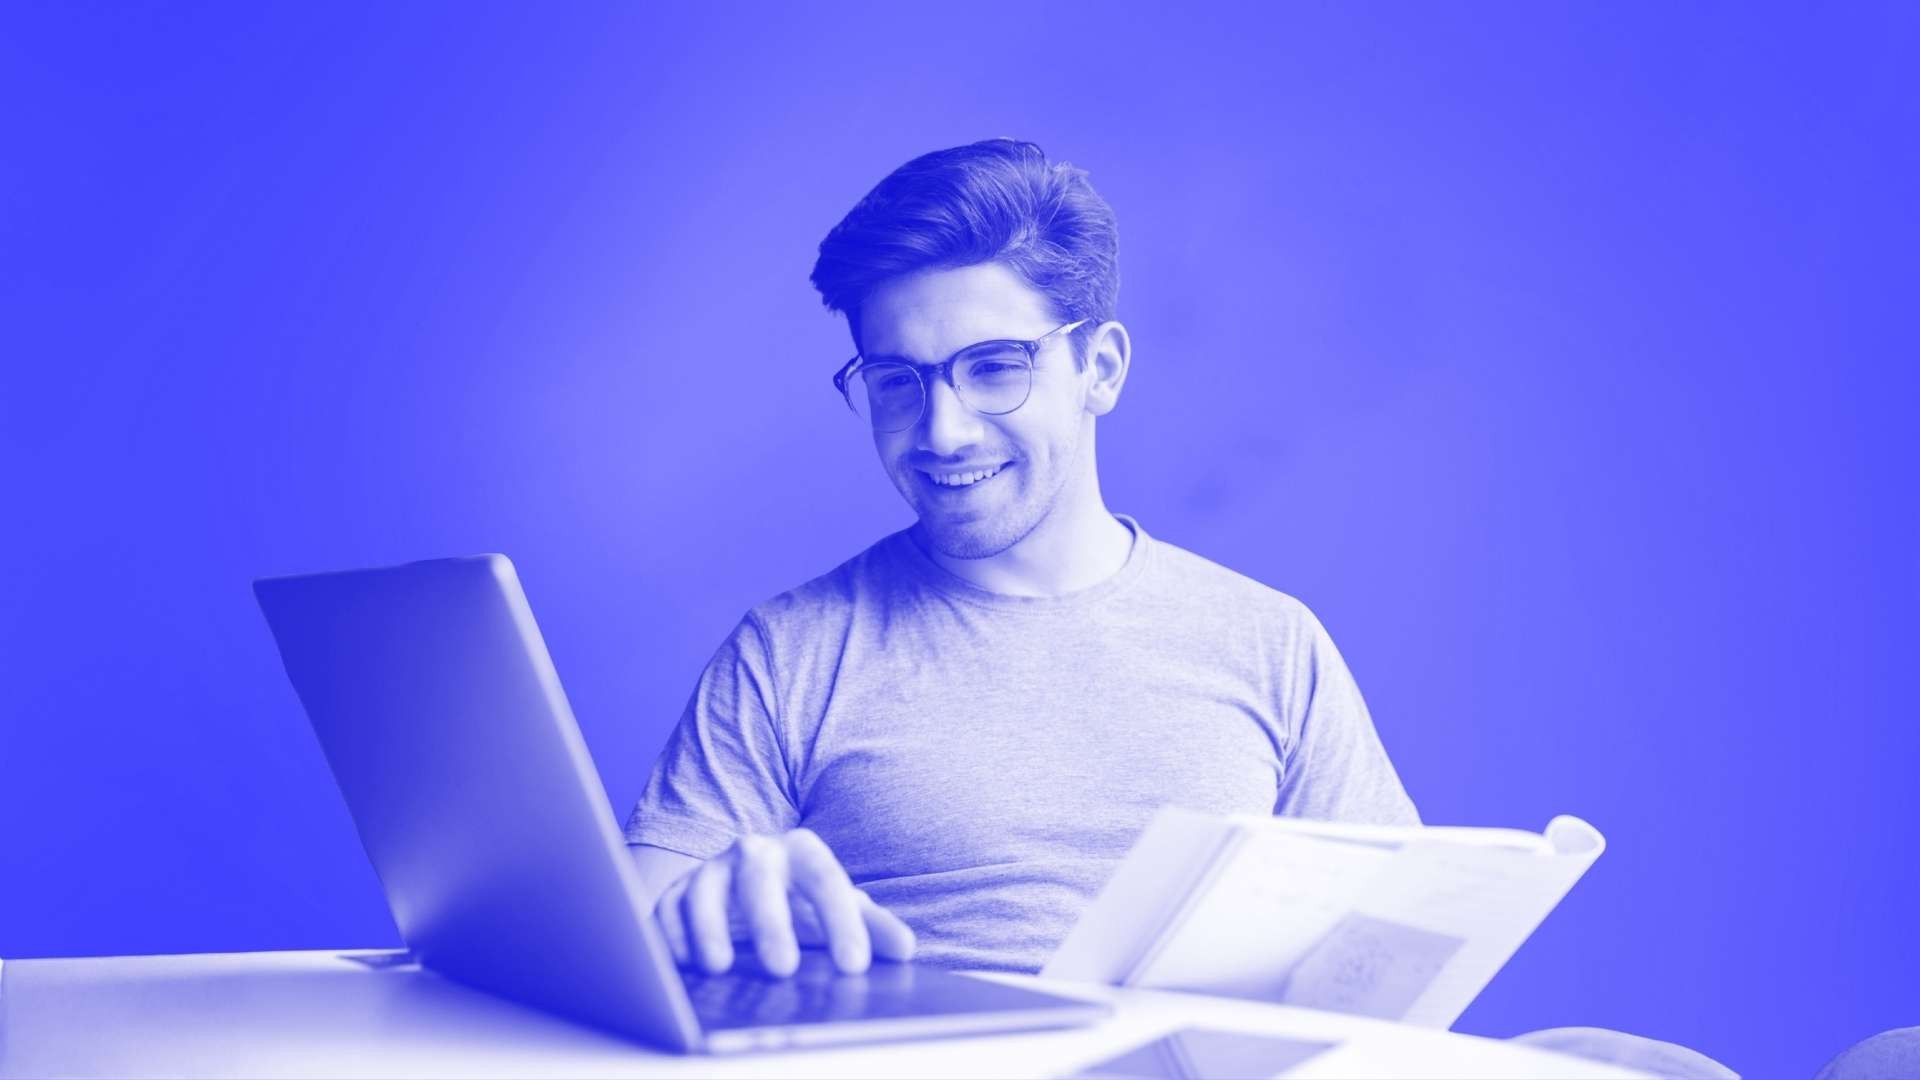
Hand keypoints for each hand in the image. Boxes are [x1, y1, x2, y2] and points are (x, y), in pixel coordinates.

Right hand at [653, 828, 915, 976]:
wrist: (750, 882)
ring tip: (719, 968)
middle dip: (771, 924)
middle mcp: (754, 853)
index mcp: (802, 851)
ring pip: (704, 891)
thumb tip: (905, 948)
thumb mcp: (841, 908)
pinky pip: (665, 910)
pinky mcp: (674, 893)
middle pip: (760, 881)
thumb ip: (874, 926)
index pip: (826, 881)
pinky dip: (669, 936)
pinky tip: (681, 964)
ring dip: (709, 929)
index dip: (841, 922)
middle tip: (785, 970)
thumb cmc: (802, 901)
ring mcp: (711, 870)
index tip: (854, 966)